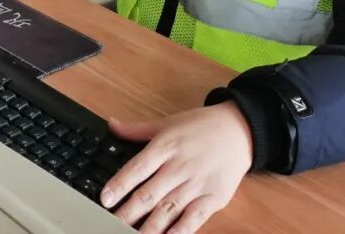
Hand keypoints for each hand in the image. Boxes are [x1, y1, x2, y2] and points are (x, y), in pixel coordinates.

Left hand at [101, 101, 252, 232]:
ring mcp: (196, 185)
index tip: (105, 199)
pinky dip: (180, 231)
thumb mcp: (167, 122)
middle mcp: (179, 167)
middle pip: (149, 194)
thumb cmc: (200, 126)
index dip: (120, 185)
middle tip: (112, 223)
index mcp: (165, 147)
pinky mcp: (213, 199)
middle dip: (128, 212)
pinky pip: (194, 219)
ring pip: (168, 210)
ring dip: (149, 227)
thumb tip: (111, 125)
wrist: (239, 130)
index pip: (137, 168)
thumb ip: (136, 129)